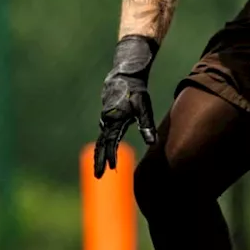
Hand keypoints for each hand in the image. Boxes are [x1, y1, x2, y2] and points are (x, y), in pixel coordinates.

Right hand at [93, 35, 157, 178]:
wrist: (125, 72)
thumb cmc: (135, 90)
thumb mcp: (143, 106)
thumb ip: (145, 124)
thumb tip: (151, 142)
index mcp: (114, 120)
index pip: (111, 143)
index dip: (111, 156)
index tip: (111, 169)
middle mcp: (107, 120)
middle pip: (101, 144)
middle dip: (99, 161)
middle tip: (98, 176)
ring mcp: (105, 117)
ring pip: (101, 139)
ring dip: (100, 153)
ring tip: (100, 166)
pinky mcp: (107, 114)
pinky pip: (103, 132)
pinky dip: (102, 143)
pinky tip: (105, 148)